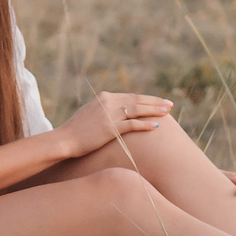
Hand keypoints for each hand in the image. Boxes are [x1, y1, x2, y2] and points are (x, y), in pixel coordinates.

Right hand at [58, 91, 173, 158]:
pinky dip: (146, 124)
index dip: (147, 98)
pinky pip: (133, 124)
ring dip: (155, 110)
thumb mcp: (90, 113)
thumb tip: (116, 112)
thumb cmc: (77, 130)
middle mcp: (108, 102)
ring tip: (167, 112)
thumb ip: (104, 110)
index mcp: (104, 97)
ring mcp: (109, 114)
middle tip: (170, 104)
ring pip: (138, 110)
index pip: (131, 96)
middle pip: (137, 100)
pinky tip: (156, 126)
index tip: (159, 101)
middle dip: (155, 102)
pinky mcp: (110, 128)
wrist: (65, 139)